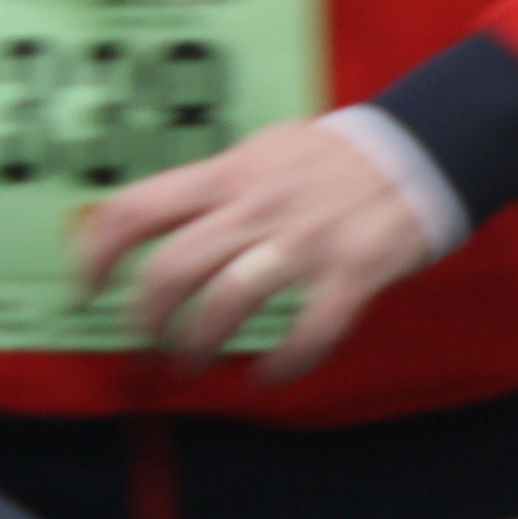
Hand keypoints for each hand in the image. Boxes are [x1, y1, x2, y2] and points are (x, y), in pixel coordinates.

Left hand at [75, 117, 434, 381]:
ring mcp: (307, 240)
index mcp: (233, 173)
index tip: (87, 288)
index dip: (95, 254)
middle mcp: (260, 205)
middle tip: (144, 341)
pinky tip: (270, 373)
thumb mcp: (271, 148)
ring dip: (197, 349)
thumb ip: (219, 181)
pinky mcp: (353, 271)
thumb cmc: (341, 155)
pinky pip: (307, 333)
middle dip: (144, 320)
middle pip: (170, 269)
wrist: (431, 145)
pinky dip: (282, 365)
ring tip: (193, 366)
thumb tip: (153, 218)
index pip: (137, 208)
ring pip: (225, 304)